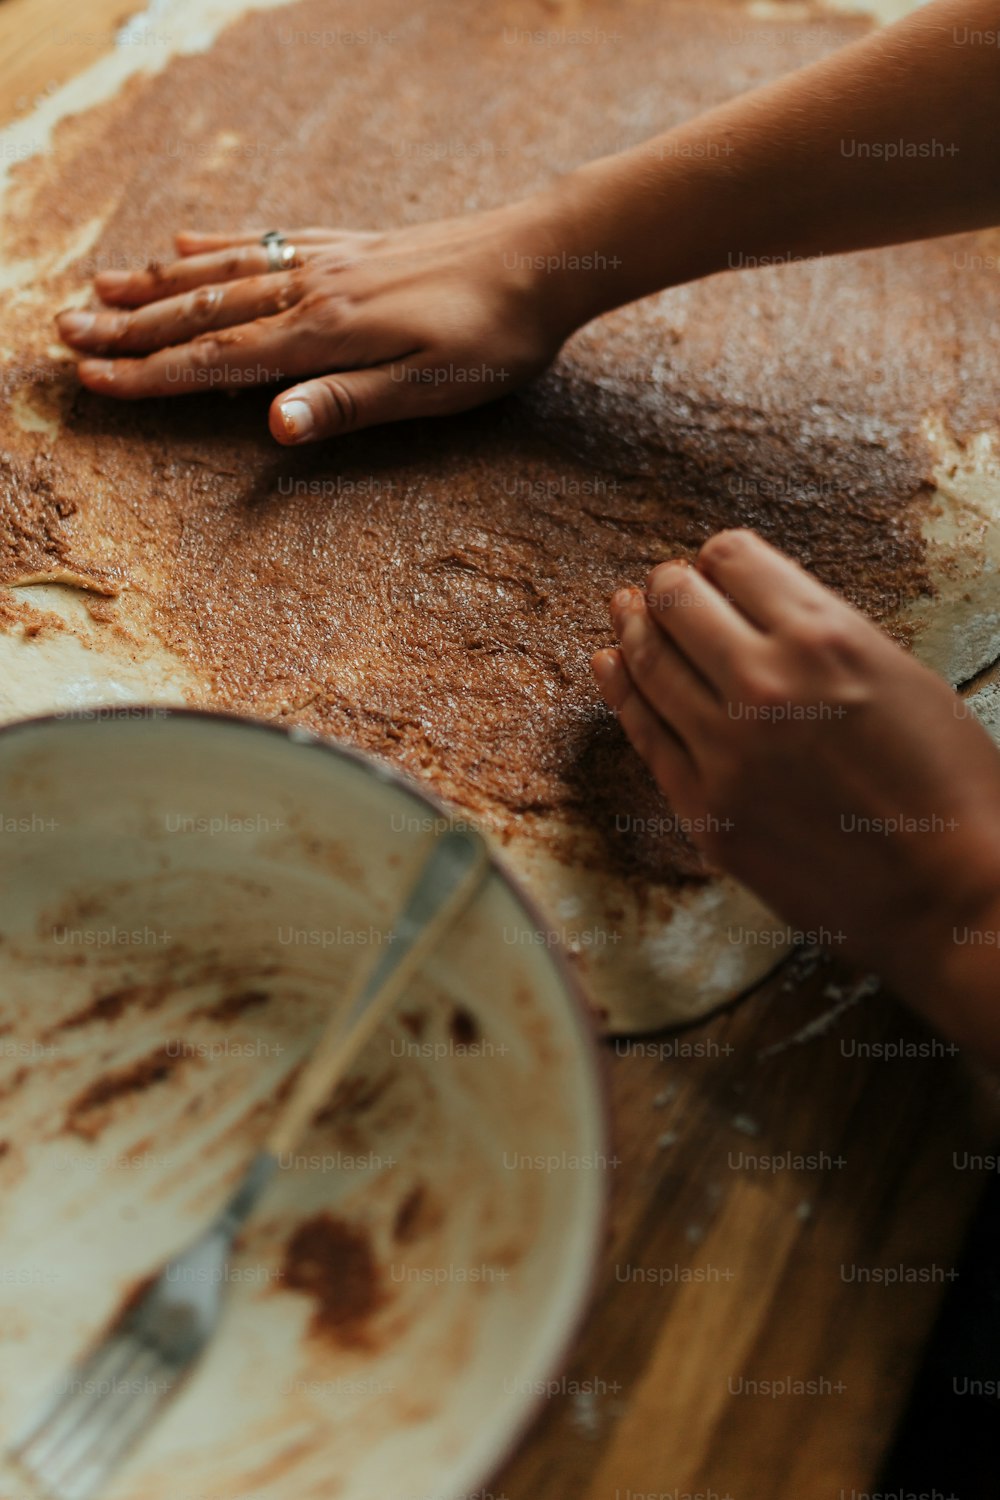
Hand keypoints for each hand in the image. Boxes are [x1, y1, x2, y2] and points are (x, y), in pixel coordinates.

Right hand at [55, 200, 575, 443]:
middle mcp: (314, 289)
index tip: (95, 382)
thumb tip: (272, 426)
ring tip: (98, 291)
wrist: (546, 257)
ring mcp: (329, 261)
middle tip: (64, 336)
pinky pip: (268, 241)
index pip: (220, 361)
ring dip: (155, 285)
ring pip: (222, 272)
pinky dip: (218, 245)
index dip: (154, 375)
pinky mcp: (351, 245)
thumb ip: (348, 403)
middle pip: (203, 311)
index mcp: (326, 334)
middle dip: (130, 329)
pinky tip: (185, 243)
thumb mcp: (431, 389)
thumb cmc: (496, 338)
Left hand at [592, 529, 999, 1047]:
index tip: (715, 567)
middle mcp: (763, 684)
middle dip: (668, 586)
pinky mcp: (704, 809)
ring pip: (647, 662)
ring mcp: (724, 751)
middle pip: (677, 602)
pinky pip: (643, 732)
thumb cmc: (947, 786)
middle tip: (664, 586)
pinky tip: (611, 665)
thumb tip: (758, 609)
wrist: (950, 896)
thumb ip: (823, 635)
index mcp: (823, 639)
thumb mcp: (901, 675)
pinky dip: (621, 689)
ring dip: (633, 628)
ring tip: (626, 610)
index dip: (719, 559)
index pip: (733, 559)